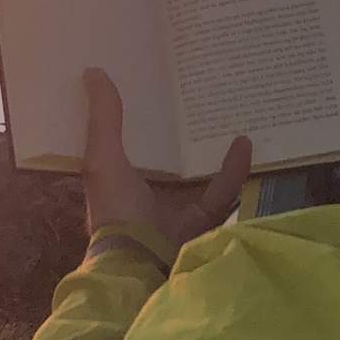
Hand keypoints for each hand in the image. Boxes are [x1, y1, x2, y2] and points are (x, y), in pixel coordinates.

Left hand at [81, 67, 251, 248]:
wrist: (141, 267)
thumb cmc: (116, 212)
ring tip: (228, 111)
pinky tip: (245, 142)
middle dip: (180, 126)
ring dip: (211, 146)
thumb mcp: (103, 160)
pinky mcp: (203, 221)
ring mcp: (177, 208)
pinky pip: (223, 190)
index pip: (128, 139)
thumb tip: (93, 72)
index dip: (137, 113)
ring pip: (198, 171)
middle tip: (196, 88)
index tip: (150, 79)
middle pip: (167, 154)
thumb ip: (103, 120)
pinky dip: (235, 169)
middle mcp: (147, 193)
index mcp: (119, 178)